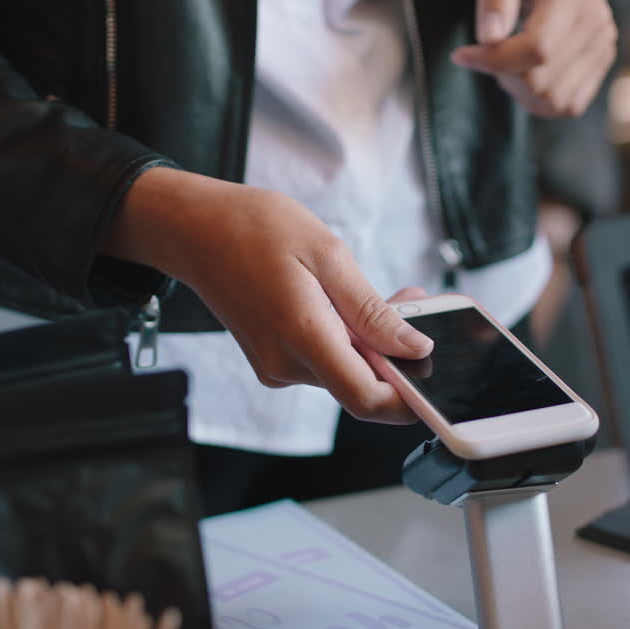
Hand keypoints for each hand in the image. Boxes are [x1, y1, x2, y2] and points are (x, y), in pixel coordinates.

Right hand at [104, 168, 432, 423]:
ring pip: (345, 371)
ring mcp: (277, 366)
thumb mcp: (327, 254)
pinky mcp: (274, 360)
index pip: (365, 398)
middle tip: (415, 302)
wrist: (195, 230)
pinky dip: (348, 338)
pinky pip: (325, 360)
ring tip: (386, 293)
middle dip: (397, 354)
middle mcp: (286, 364)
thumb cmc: (255, 229)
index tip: (434, 373)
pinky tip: (350, 302)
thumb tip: (415, 348)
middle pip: (361, 385)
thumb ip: (372, 310)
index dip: (408, 398)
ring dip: (374, 341)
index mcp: (301, 336)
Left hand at [450, 0, 616, 117]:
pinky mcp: (602, 59)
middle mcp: (597, 25)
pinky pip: (570, 104)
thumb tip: (489, 39)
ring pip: (557, 102)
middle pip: (544, 83)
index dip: (493, 61)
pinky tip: (525, 71)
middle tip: (484, 52)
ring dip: (522, 92)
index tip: (462, 53)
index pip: (537, 51)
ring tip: (506, 61)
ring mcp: (603, 45)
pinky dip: (541, 98)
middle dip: (503, 76)